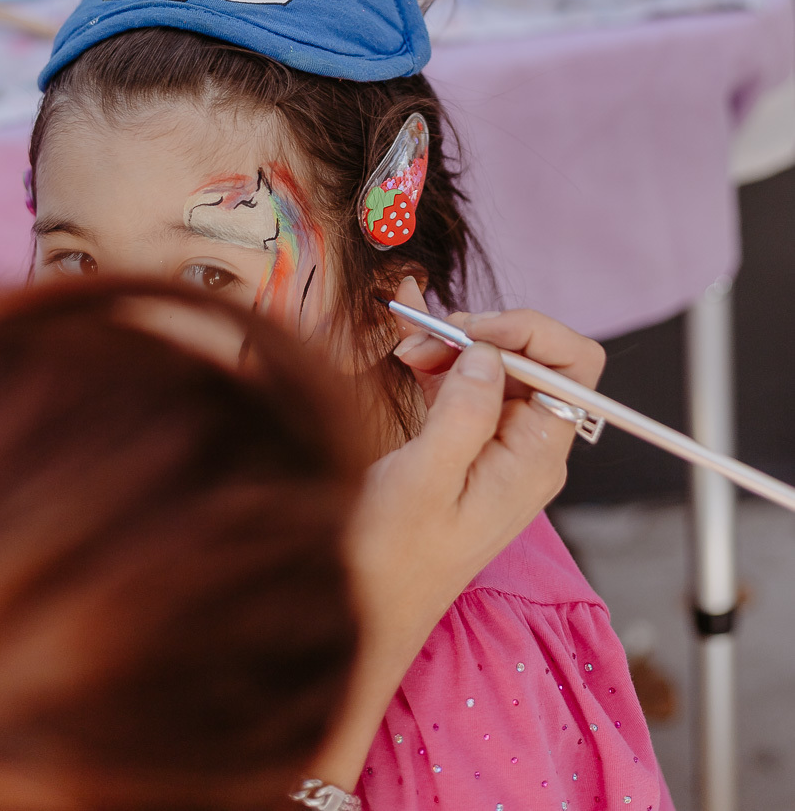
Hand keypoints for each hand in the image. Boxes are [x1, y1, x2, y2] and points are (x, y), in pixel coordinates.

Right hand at [314, 305, 603, 789]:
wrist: (368, 609)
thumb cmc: (392, 558)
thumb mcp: (424, 479)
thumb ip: (464, 411)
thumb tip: (489, 353)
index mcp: (536, 457)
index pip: (573, 367)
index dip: (531, 331)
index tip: (471, 330)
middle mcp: (530, 449)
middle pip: (536, 359)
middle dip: (484, 334)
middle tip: (423, 340)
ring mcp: (503, 448)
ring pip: (500, 367)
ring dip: (458, 346)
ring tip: (408, 349)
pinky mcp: (472, 447)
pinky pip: (471, 387)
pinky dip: (444, 363)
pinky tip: (411, 360)